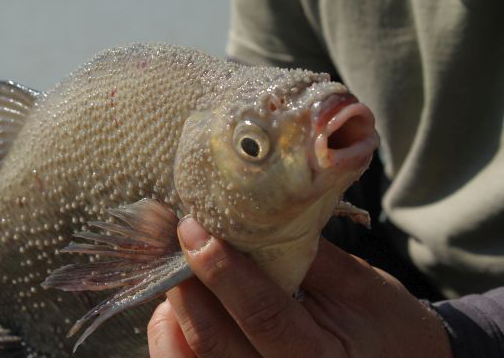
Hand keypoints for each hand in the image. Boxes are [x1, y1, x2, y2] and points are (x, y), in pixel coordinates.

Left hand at [147, 216, 451, 357]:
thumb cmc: (386, 327)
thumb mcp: (361, 286)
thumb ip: (306, 255)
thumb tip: (248, 216)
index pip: (263, 315)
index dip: (223, 271)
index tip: (194, 229)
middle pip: (214, 344)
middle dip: (186, 288)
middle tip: (175, 244)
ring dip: (173, 317)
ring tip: (177, 276)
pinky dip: (175, 341)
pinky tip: (180, 311)